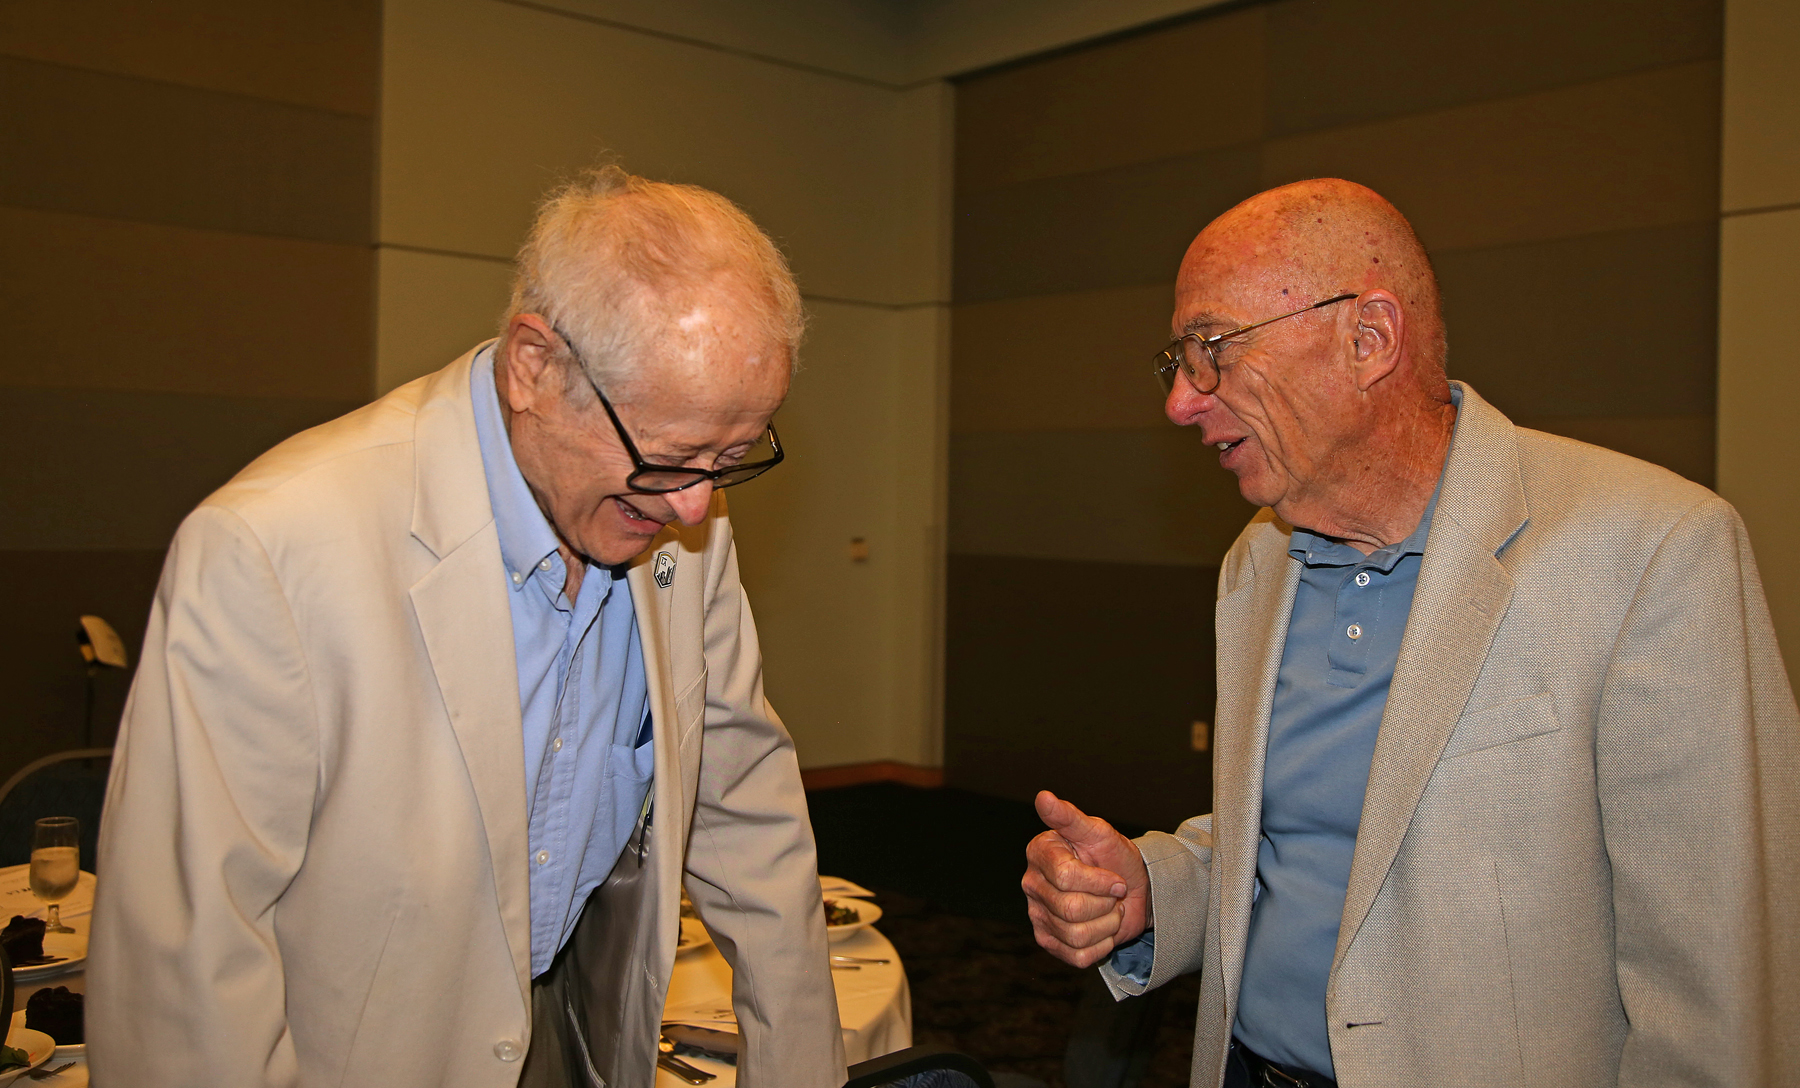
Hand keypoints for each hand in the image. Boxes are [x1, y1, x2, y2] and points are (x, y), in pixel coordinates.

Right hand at [1021, 790, 1150, 967]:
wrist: (1133, 888)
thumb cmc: (1113, 856)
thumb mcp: (1098, 832)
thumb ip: (1069, 817)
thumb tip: (1043, 797)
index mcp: (1040, 853)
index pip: (1066, 877)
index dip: (1099, 881)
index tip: (1115, 876)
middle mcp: (1032, 884)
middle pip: (1071, 909)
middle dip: (1105, 903)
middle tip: (1113, 894)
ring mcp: (1037, 915)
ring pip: (1076, 935)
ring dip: (1107, 925)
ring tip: (1109, 910)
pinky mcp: (1049, 941)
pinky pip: (1078, 956)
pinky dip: (1101, 945)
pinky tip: (1102, 929)